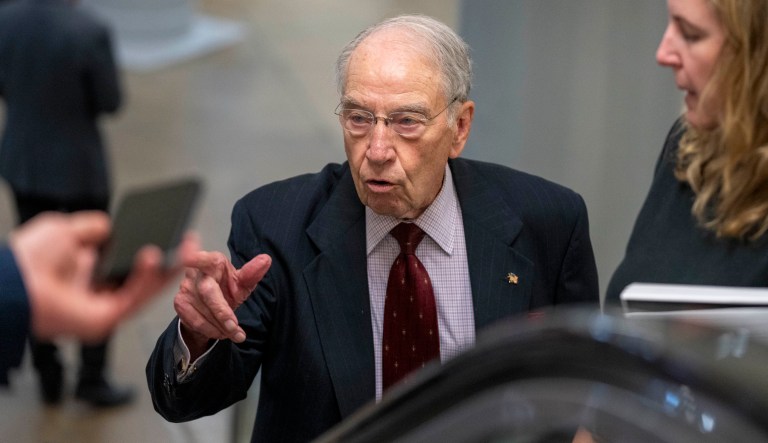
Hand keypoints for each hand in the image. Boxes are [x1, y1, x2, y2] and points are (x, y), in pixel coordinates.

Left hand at [9, 211, 198, 341]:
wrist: (8, 284)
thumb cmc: (27, 260)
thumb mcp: (65, 229)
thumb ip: (94, 227)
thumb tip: (111, 226)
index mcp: (90, 273)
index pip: (131, 263)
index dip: (155, 248)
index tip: (174, 233)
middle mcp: (99, 292)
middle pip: (146, 278)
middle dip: (171, 260)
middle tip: (191, 242)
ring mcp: (104, 308)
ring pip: (146, 290)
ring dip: (168, 269)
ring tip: (185, 248)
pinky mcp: (105, 319)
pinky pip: (133, 298)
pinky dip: (147, 278)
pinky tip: (155, 257)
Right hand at [173, 250, 270, 352]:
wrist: (210, 304)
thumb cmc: (226, 287)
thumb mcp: (241, 282)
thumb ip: (252, 273)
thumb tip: (266, 260)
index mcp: (212, 262)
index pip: (203, 259)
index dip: (194, 258)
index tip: (188, 257)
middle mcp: (195, 273)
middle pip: (208, 293)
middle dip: (223, 313)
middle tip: (235, 329)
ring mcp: (185, 288)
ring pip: (203, 312)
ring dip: (220, 327)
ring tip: (234, 333)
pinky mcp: (180, 303)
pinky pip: (196, 321)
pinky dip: (211, 330)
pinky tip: (220, 332)